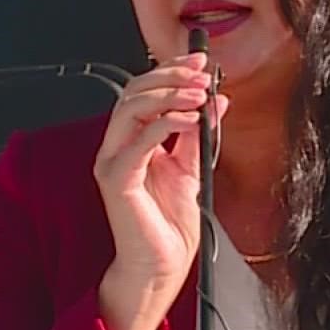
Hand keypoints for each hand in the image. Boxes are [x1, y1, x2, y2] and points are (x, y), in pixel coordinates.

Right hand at [91, 51, 229, 329]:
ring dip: (168, 95)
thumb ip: (199, 134)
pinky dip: (166, 124)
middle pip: (134, 93)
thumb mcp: (193, 169)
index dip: (170, 72)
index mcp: (132, 142)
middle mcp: (117, 148)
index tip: (200, 62)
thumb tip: (217, 101)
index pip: (144, 93)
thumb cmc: (169, 226)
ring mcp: (112, 162)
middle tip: (201, 74)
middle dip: (169, 77)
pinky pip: (139, 141)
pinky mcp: (116, 179)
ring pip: (130, 109)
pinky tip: (190, 120)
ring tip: (199, 94)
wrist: (161, 266)